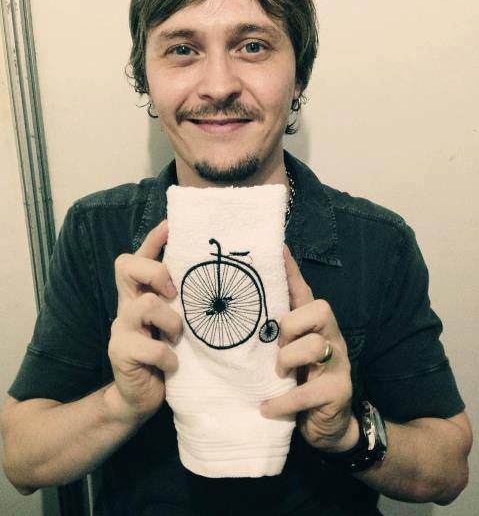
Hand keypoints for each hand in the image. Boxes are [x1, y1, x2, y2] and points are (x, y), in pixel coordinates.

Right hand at [106, 219, 182, 424]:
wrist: (140, 396)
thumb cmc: (165, 353)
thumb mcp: (175, 322)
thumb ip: (183, 303)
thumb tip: (217, 279)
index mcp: (139, 294)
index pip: (138, 256)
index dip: (153, 238)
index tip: (172, 224)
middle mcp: (125, 305)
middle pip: (126, 265)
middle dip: (156, 272)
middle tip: (175, 293)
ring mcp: (120, 328)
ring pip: (144, 304)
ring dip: (171, 321)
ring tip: (179, 337)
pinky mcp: (120, 353)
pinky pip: (150, 348)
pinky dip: (169, 357)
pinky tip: (173, 364)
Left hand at [260, 245, 358, 451]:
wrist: (329, 426)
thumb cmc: (300, 381)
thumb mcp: (286, 353)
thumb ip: (272, 334)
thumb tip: (236, 312)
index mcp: (315, 325)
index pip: (305, 292)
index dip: (292, 272)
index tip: (278, 248)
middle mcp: (331, 337)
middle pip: (320, 309)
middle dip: (292, 324)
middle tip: (278, 347)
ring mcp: (338, 363)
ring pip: (316, 345)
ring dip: (288, 360)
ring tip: (277, 375)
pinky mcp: (339, 391)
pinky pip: (309, 391)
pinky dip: (283, 401)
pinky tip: (267, 407)